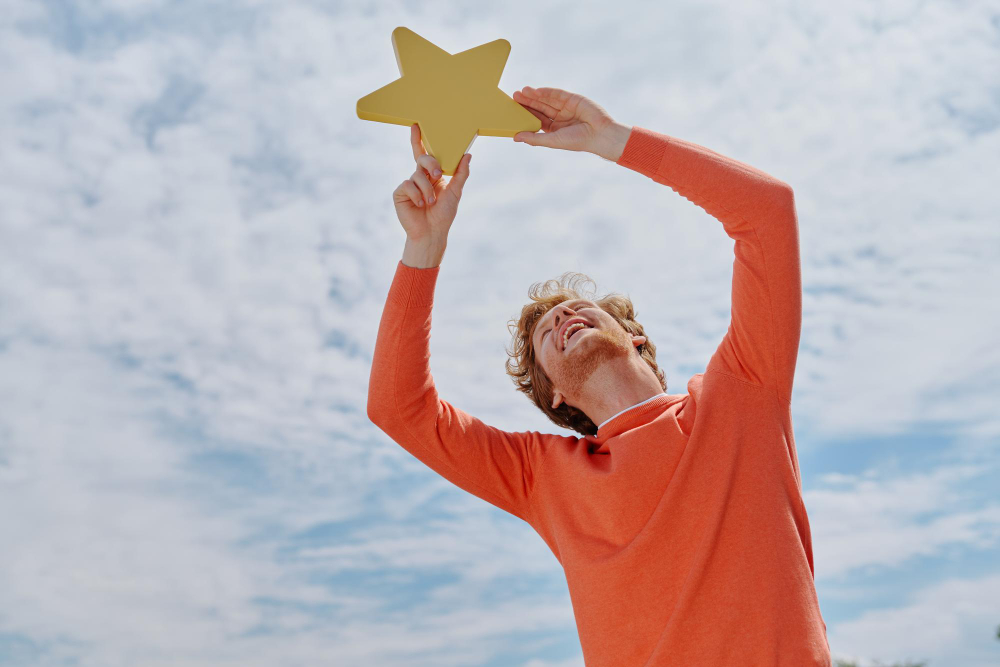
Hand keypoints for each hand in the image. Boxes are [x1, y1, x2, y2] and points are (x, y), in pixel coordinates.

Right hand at [393, 123, 472, 244]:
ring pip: (417, 175)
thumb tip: (468, 154)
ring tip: (430, 202)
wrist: (431, 233)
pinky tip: (421, 205)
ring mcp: (409, 185)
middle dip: (431, 164)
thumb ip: (461, 173)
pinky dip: (417, 195)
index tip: (416, 125)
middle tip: (439, 175)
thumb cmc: (444, 214)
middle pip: (423, 159)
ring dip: (427, 189)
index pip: (425, 154)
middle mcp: (419, 177)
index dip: (419, 140)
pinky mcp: (400, 193)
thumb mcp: (456, 192)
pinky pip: (408, 185)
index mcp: (432, 175)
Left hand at [512, 86, 621, 155]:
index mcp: (555, 129)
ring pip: (547, 99)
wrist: (600, 134)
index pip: (537, 119)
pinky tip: (535, 91)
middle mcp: (560, 117)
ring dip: (534, 95)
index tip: (513, 110)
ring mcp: (567, 107)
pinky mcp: (573, 99)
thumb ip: (534, 138)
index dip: (526, 114)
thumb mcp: (552, 140)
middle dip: (528, 102)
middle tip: (514, 96)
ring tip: (521, 92)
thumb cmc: (577, 141)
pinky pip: (557, 94)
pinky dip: (546, 92)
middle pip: (540, 107)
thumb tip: (515, 137)